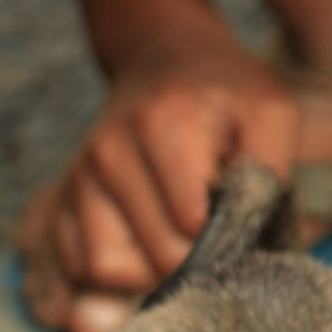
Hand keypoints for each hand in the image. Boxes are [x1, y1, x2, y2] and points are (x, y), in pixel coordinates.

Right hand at [17, 35, 297, 331]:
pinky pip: (82, 268)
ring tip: (177, 234)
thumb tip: (246, 240)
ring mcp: (78, 178)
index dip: (226, 235)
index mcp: (163, 124)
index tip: (238, 211)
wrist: (163, 61)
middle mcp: (108, 151)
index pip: (193, 227)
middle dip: (194, 257)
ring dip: (152, 270)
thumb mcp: (272, 114)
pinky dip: (117, 271)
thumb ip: (271, 173)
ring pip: (110, 270)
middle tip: (213, 226)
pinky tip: (144, 240)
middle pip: (157, 257)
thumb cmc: (225, 95)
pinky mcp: (59, 201)